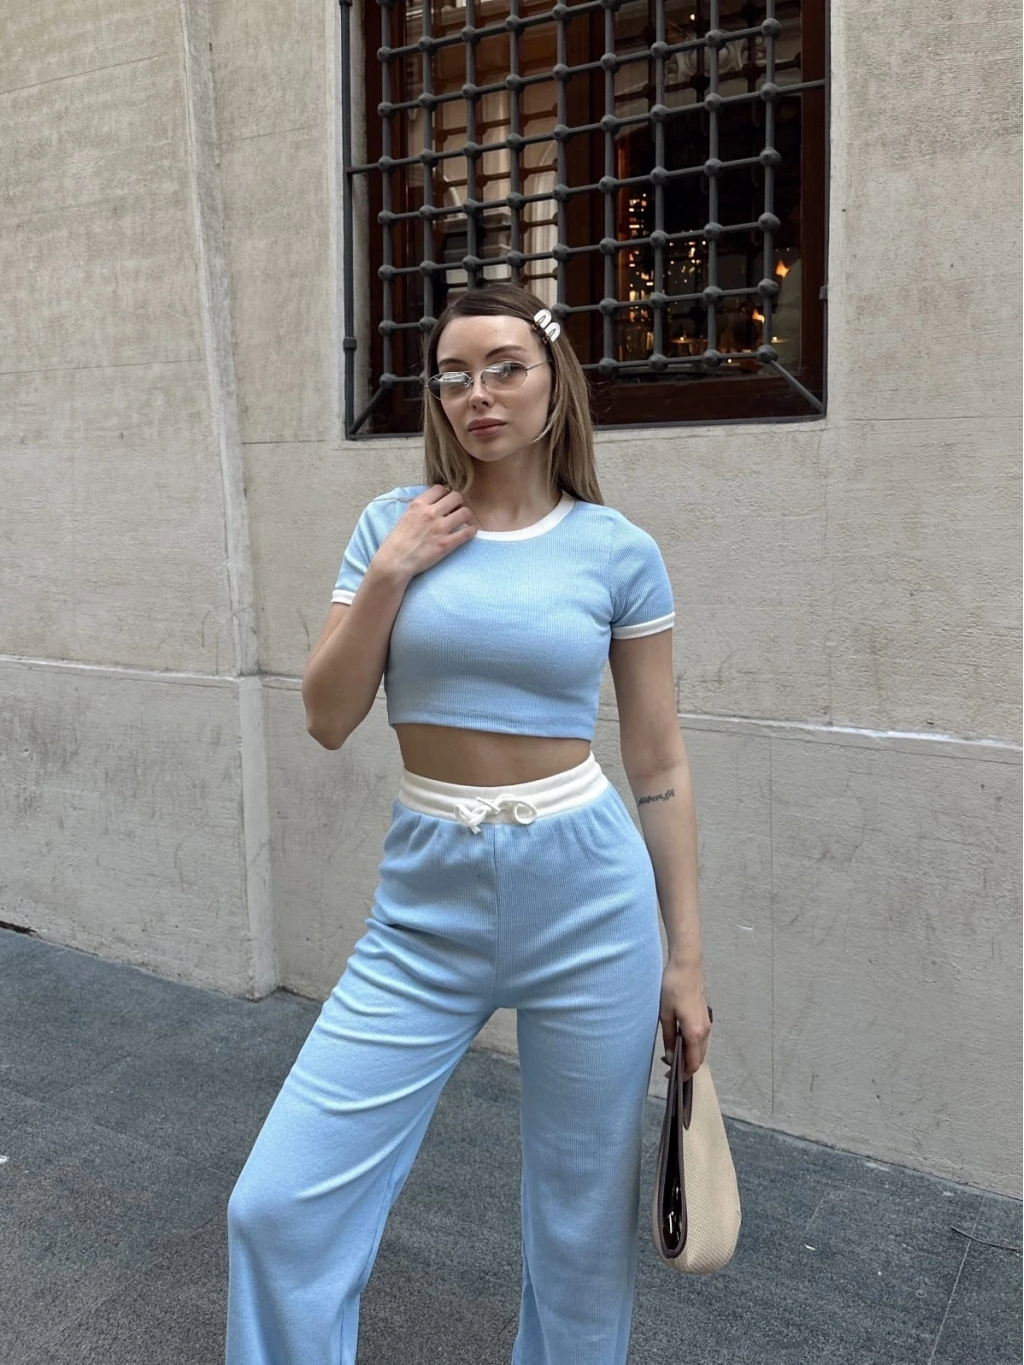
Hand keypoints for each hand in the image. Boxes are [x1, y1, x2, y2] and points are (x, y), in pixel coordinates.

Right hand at [375, 484, 476, 581]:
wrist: (395, 561)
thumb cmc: (397, 541)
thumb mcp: (405, 516)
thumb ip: (420, 508)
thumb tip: (434, 505)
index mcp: (419, 505)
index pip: (440, 489)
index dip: (445, 494)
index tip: (445, 502)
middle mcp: (431, 513)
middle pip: (456, 497)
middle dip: (458, 503)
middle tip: (455, 511)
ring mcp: (440, 528)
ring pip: (465, 512)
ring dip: (466, 516)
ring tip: (462, 522)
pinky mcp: (446, 544)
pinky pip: (467, 532)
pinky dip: (471, 531)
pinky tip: (469, 532)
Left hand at [659, 959, 710, 1079]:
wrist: (687, 966)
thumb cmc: (673, 988)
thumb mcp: (665, 1014)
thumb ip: (669, 1037)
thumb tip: (670, 1056)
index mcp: (695, 1033)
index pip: (693, 1063)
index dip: (684, 1074)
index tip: (671, 1077)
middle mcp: (705, 1031)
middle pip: (699, 1059)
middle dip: (686, 1067)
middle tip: (668, 1067)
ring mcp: (707, 1024)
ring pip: (700, 1049)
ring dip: (689, 1056)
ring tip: (671, 1055)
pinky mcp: (704, 1017)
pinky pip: (701, 1040)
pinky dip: (692, 1046)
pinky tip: (679, 1042)